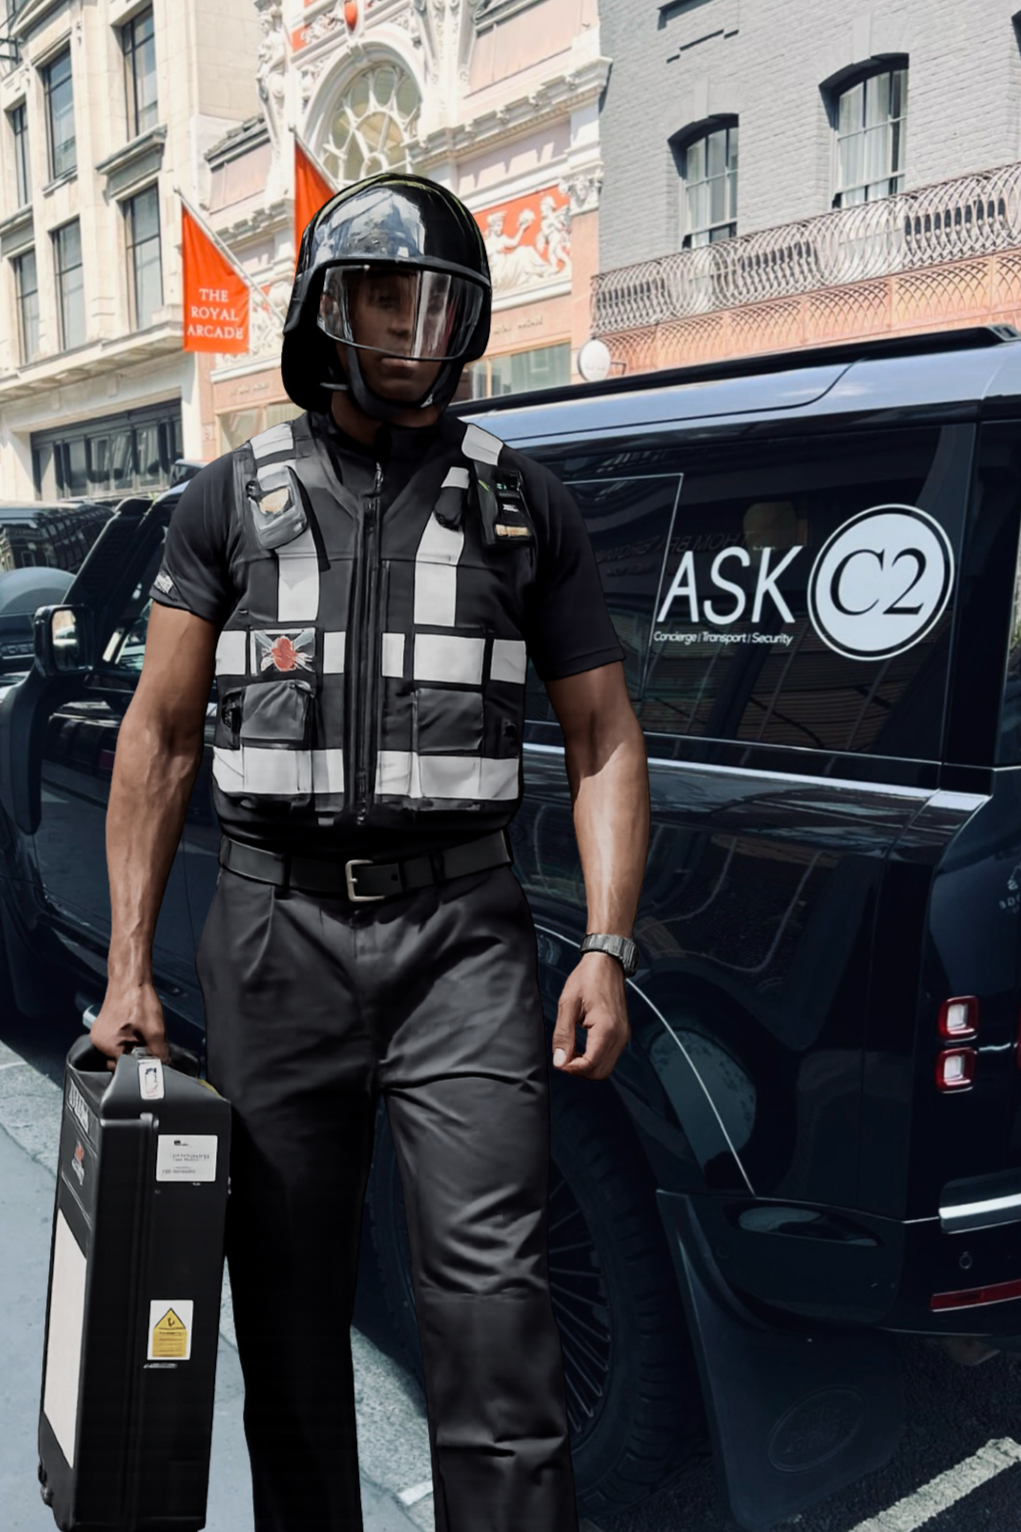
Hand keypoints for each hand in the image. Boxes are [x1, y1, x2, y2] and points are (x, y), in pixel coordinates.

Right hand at [89, 980, 169, 1070]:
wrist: (131, 978)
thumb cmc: (138, 999)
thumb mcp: (155, 1030)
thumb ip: (159, 1052)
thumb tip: (163, 1066)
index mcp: (107, 1047)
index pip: (125, 1071)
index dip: (140, 1066)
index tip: (150, 1059)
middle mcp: (99, 1043)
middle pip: (121, 1063)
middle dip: (136, 1057)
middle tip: (147, 1042)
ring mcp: (100, 1035)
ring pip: (120, 1052)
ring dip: (133, 1048)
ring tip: (141, 1032)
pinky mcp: (104, 1028)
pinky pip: (117, 1042)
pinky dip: (128, 1039)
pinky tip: (136, 1028)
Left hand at [550, 952, 630, 1080]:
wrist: (606, 963)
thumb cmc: (588, 978)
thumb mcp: (567, 1004)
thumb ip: (563, 1035)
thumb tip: (560, 1061)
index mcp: (606, 1028)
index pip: (590, 1065)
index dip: (571, 1068)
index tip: (559, 1060)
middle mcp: (619, 1035)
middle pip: (600, 1072)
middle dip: (579, 1070)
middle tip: (563, 1057)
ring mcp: (623, 1035)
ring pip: (605, 1068)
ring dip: (586, 1066)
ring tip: (571, 1051)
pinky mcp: (622, 1033)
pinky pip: (609, 1057)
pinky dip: (594, 1059)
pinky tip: (581, 1047)